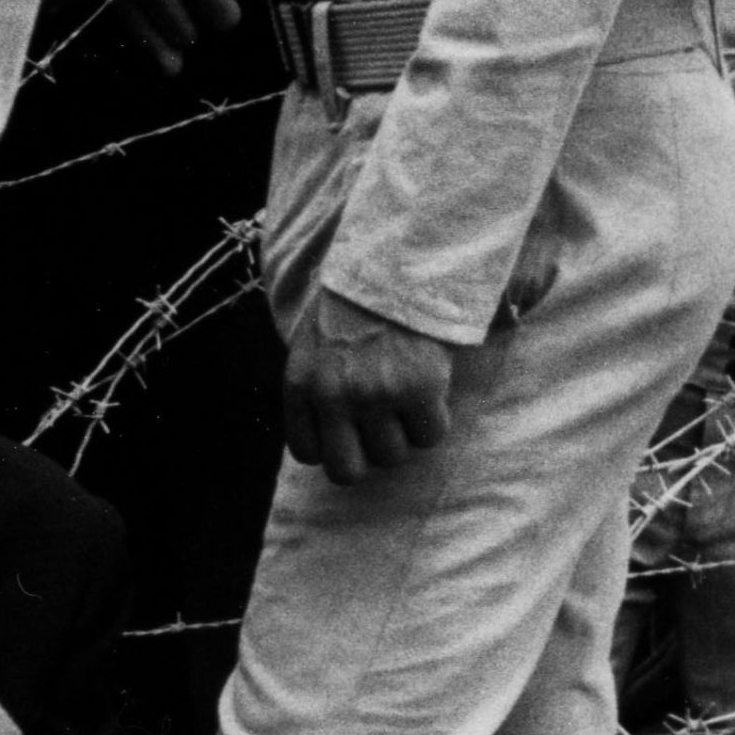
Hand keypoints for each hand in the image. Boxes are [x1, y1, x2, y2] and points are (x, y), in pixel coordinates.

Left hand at [283, 289, 458, 482]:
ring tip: (409, 401)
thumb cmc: (357, 303)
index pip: (307, 452)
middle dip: (367, 455)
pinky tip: (431, 393)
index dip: (334, 445)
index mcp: (300, 383)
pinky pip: (429, 436)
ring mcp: (376, 394)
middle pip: (347, 471)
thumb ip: (314, 388)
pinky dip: (434, 421)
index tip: (352, 429)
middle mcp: (334, 394)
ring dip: (404, 435)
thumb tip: (328, 440)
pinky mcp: (419, 389)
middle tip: (384, 428)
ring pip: (393, 456)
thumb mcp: (313, 343)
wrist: (400, 263)